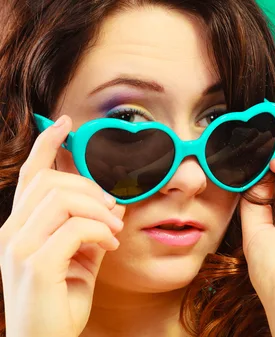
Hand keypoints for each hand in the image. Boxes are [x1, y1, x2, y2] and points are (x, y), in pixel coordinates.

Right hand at [0, 115, 124, 336]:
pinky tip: (111, 244)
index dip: (45, 145)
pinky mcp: (36, 264)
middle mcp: (12, 231)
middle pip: (52, 183)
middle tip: (113, 209)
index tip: (65, 123)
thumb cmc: (63, 299)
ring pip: (64, 200)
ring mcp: (20, 247)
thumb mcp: (80, 255)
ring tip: (114, 228)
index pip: (30, 176)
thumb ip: (88, 227)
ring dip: (100, 211)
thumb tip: (111, 201)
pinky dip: (101, 231)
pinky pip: (75, 228)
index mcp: (20, 226)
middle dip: (90, 188)